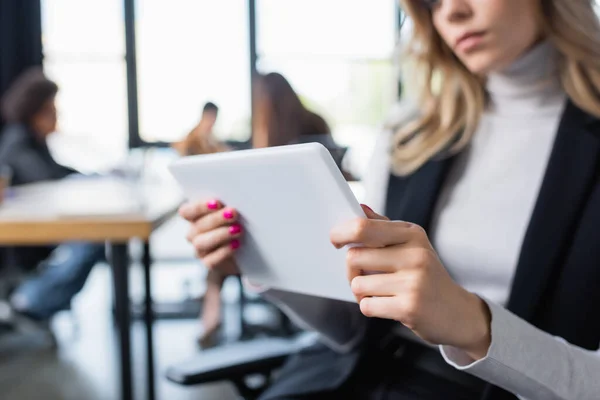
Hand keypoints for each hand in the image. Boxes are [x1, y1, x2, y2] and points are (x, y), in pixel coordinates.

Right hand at [179, 199, 241, 275]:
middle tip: (233, 213)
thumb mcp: (230, 214)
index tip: (217, 203)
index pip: (187, 212)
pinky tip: (236, 244)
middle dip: (216, 219)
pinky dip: (223, 252)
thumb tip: (235, 201)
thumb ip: (226, 207)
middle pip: (198, 226)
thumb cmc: (234, 225)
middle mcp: (193, 234)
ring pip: (201, 243)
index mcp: (195, 218)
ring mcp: (199, 250)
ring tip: (237, 230)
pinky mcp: (208, 263)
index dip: (200, 207)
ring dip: (220, 235)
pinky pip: (210, 260)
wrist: (243, 252)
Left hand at [330, 204, 491, 359]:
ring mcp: (414, 282)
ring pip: (358, 284)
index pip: (363, 227)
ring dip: (361, 292)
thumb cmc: (425, 276)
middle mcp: (415, 254)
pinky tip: (386, 306)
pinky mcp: (410, 307)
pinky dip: (370, 307)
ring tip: (379, 292)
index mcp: (412, 234)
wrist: (458, 313)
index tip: (335, 240)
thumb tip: (359, 208)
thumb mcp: (411, 245)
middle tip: (362, 276)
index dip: (341, 233)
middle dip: (351, 270)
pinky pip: (367, 305)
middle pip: (354, 257)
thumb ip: (383, 227)